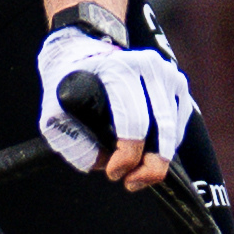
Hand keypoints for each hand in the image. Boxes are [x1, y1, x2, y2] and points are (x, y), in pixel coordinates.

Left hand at [34, 19, 197, 186]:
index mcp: (118, 68)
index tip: (113, 174)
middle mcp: (148, 66)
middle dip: (149, 166)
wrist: (85, 50)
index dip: (127, 157)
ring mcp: (168, 73)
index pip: (133, 122)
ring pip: (173, 131)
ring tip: (136, 174)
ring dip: (158, 159)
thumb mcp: (54, 111)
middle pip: (161, 129)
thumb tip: (104, 164)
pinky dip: (166, 145)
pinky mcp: (179, 85)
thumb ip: (73, 142)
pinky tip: (147, 152)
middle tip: (131, 183)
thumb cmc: (69, 84)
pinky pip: (179, 126)